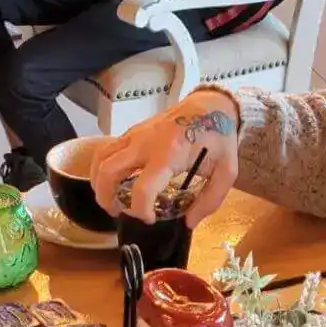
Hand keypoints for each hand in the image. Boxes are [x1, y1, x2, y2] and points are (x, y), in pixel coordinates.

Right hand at [91, 90, 240, 227]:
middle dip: (106, 198)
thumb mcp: (227, 170)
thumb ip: (211, 200)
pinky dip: (102, 168)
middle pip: (109, 171)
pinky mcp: (131, 132)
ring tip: (110, 199)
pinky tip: (112, 180)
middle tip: (117, 212)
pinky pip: (106, 150)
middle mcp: (145, 143)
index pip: (143, 188)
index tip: (149, 219)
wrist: (209, 104)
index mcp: (169, 155)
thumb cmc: (218, 137)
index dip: (140, 210)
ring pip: (101, 159)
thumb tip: (189, 222)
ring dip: (98, 183)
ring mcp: (135, 135)